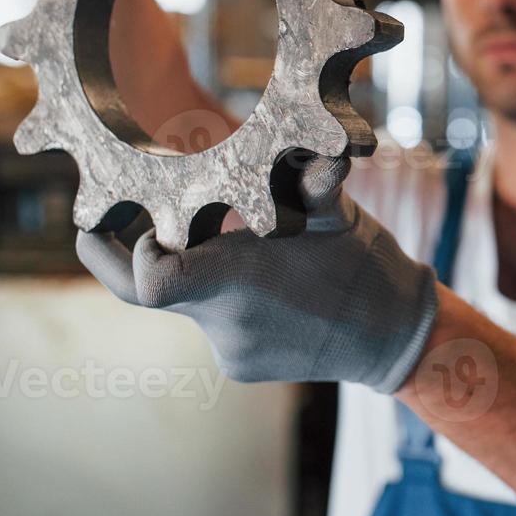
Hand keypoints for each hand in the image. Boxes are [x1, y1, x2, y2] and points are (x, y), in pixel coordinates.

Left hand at [74, 155, 439, 393]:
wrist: (396, 338)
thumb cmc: (365, 267)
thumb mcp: (335, 213)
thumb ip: (308, 178)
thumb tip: (313, 147)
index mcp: (239, 279)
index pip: (147, 281)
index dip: (124, 251)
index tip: (139, 225)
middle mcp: (225, 322)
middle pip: (151, 289)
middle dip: (137, 255)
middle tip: (119, 226)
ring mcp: (231, 352)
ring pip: (189, 303)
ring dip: (203, 274)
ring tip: (249, 255)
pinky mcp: (240, 368)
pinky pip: (213, 326)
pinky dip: (228, 301)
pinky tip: (269, 290)